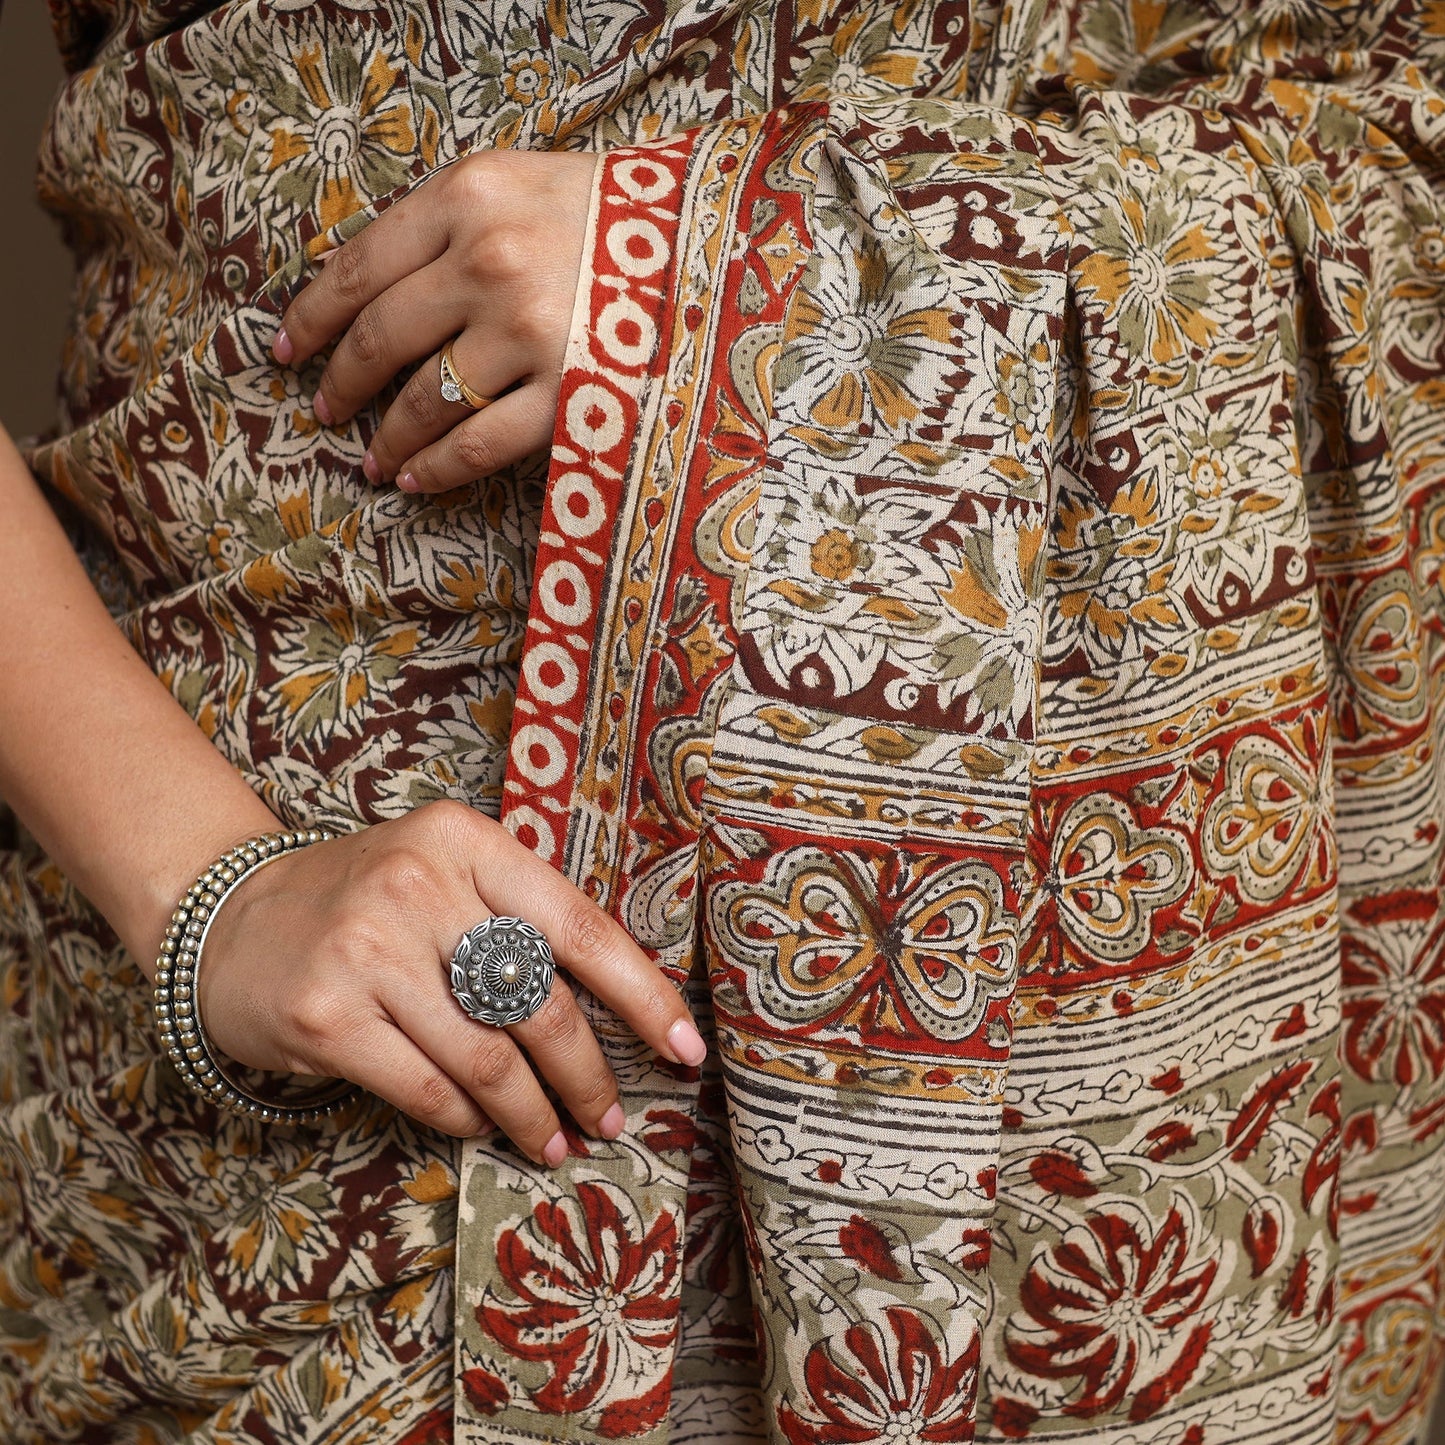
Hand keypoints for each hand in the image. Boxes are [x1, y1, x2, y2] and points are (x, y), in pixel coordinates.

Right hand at [196, 802, 706, 1163]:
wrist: (232, 920)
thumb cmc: (366, 902)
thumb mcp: (445, 874)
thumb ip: (518, 918)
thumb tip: (621, 1010)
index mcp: (466, 842)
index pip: (579, 926)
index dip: (642, 995)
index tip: (686, 1048)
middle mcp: (418, 885)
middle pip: (539, 1001)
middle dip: (589, 1075)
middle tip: (611, 1119)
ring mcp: (367, 949)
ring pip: (488, 1057)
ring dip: (534, 1114)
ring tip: (555, 1141)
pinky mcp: (326, 1015)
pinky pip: (427, 1088)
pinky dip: (467, 1118)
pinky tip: (485, 1126)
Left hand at [273, 149, 596, 493]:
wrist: (717, 246)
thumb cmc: (614, 215)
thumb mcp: (524, 182)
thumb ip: (449, 222)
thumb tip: (368, 286)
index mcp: (470, 197)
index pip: (358, 265)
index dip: (311, 316)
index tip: (288, 349)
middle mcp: (490, 263)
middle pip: (381, 338)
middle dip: (342, 383)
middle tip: (324, 408)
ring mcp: (531, 334)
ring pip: (424, 401)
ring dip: (387, 439)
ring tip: (370, 461)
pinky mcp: (572, 395)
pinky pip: (481, 444)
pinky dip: (438, 469)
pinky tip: (415, 481)